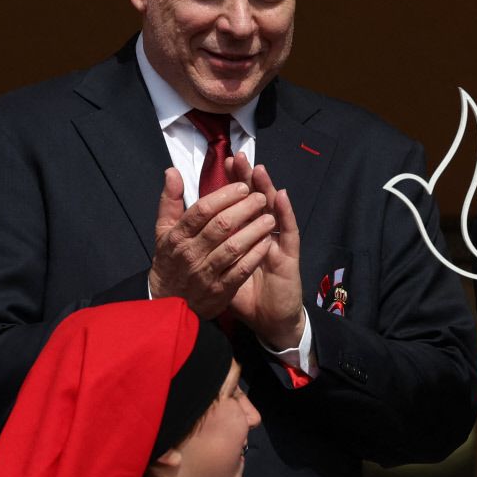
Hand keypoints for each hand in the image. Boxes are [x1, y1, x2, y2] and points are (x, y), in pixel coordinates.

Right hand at [149, 168, 275, 316]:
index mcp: (178, 236)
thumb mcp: (162, 231)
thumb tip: (173, 171)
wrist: (168, 303)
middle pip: (220, 226)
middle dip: (244, 209)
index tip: (242, 186)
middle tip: (261, 197)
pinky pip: (240, 270)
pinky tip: (267, 243)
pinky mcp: (219, 291)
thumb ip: (170, 200)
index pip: (202, 210)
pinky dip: (255, 255)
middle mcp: (191, 254)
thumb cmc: (169, 261)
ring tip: (269, 217)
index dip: (224, 195)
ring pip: (233, 247)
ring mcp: (206, 273)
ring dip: (254, 230)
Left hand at [223, 152, 304, 348]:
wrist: (269, 320)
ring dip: (266, 187)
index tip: (223, 164)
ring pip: (273, 209)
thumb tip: (188, 234)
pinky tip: (281, 195)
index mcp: (245, 235)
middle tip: (237, 156)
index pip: (237, 203)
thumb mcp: (219, 269)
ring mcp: (278, 243)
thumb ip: (207, 249)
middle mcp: (263, 234)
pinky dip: (286, 212)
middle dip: (246, 178)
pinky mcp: (289, 256)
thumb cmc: (245, 293)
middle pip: (255, 199)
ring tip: (258, 167)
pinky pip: (289, 231)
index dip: (231, 184)